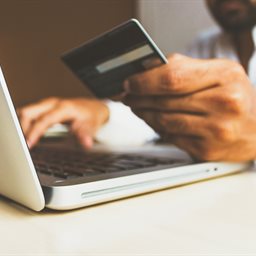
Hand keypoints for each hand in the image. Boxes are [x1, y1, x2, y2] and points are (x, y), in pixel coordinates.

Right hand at [17, 97, 108, 148]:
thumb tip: (86, 144)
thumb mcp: (91, 126)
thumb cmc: (91, 116)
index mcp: (63, 108)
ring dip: (22, 126)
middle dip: (22, 128)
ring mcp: (47, 104)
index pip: (43, 119)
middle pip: (28, 112)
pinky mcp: (45, 108)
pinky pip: (30, 114)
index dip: (34, 132)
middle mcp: (53, 103)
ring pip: (26, 112)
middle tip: (22, 145)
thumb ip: (86, 135)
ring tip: (22, 141)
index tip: (28, 144)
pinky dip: (25, 124)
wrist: (93, 108)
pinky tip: (27, 134)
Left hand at [124, 54, 255, 161]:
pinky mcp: (207, 150)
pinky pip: (171, 138)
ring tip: (137, 106)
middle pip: (164, 101)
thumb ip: (182, 68)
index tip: (129, 83)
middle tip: (128, 95)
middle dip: (139, 98)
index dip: (144, 81)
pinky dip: (157, 128)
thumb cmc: (235, 96)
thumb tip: (146, 70)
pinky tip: (154, 120)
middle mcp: (224, 104)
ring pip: (164, 121)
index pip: (172, 78)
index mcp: (225, 76)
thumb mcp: (217, 72)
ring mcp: (216, 130)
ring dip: (144, 113)